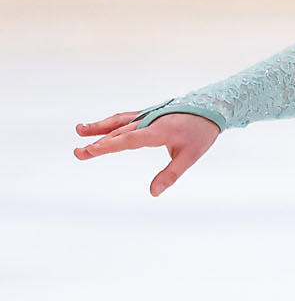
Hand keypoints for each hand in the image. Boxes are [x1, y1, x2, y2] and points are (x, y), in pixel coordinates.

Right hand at [73, 111, 221, 196]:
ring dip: (99, 127)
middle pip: (119, 133)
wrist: (211, 108)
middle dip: (98, 143)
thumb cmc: (200, 134)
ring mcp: (147, 116)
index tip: (92, 150)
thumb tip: (153, 193)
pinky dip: (110, 123)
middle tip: (78, 153)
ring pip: (119, 122)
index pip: (130, 140)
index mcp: (159, 131)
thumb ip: (171, 174)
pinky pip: (124, 119)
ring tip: (79, 130)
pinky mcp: (147, 114)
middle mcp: (149, 121)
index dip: (110, 145)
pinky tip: (97, 128)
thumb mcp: (190, 156)